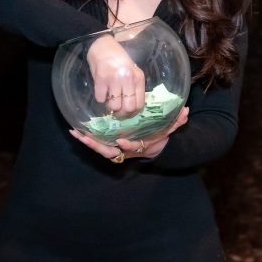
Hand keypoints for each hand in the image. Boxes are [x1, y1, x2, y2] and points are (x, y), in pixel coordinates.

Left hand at [70, 106, 189, 161]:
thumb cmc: (158, 136)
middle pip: (109, 151)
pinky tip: (75, 130)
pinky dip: (86, 138)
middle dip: (97, 145)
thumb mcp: (168, 129)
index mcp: (139, 146)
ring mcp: (115, 148)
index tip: (122, 141)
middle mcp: (125, 149)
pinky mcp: (108, 144)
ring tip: (76, 132)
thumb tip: (185, 110)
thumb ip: (176, 121)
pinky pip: (95, 142)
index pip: (133, 147)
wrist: (152, 146)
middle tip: (85, 137)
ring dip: (87, 141)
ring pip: (100, 148)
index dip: (128, 146)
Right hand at [87, 35, 144, 116]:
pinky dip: (100, 98)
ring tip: (109, 99)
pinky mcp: (100, 80)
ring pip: (114, 106)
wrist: (102, 46)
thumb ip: (134, 87)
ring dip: (110, 106)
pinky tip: (102, 90)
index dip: (132, 113)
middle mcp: (128, 79)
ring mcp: (114, 80)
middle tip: (117, 111)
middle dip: (122, 113)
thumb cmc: (118, 59)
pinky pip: (100, 99)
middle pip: (128, 108)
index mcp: (138, 78)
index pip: (140, 104)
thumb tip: (131, 108)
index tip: (127, 113)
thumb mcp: (132, 71)